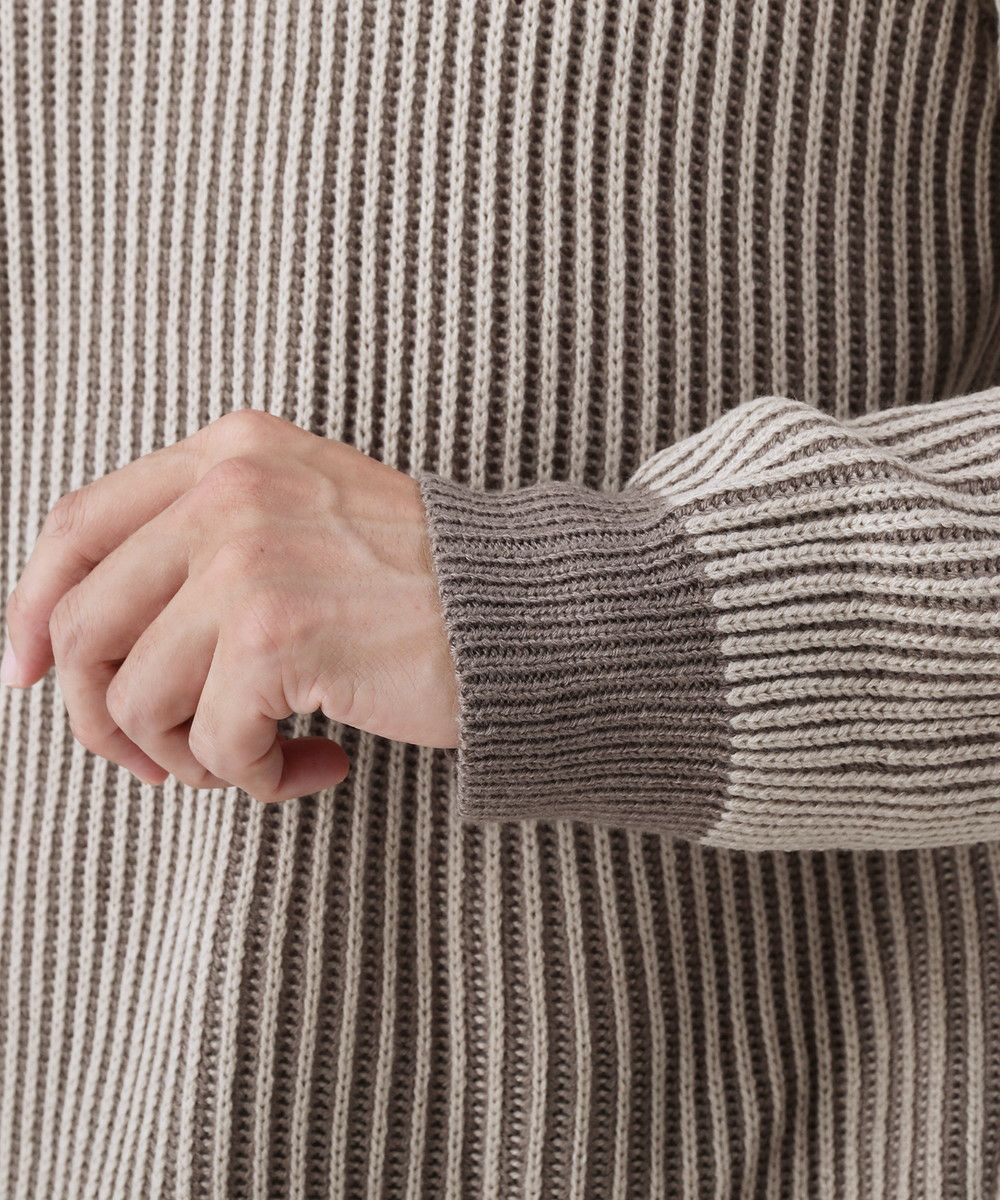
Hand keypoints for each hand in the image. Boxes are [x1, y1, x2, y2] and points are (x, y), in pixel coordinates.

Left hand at [0, 410, 459, 801]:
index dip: (30, 611)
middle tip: (164, 759)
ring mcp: (249, 561)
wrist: (522, 610)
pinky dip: (255, 779)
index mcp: (227, 455)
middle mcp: (227, 494)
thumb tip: (81, 646)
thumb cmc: (417, 583)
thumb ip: (201, 550)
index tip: (25, 677)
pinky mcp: (279, 636)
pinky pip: (213, 743)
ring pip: (134, 700)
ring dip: (189, 758)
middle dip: (105, 720)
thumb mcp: (301, 520)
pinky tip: (316, 765)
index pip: (75, 527)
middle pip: (82, 628)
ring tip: (257, 761)